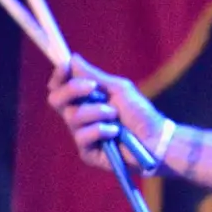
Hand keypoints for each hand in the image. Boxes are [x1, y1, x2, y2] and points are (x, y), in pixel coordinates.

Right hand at [45, 54, 170, 171]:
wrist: (155, 138)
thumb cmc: (140, 113)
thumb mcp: (118, 89)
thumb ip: (94, 76)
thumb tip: (73, 58)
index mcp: (84, 101)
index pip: (59, 87)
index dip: (58, 76)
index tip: (65, 66)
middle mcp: (79, 117)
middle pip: (55, 100)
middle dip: (72, 90)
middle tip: (92, 88)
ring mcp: (82, 135)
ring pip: (72, 116)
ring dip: (97, 111)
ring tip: (115, 115)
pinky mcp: (88, 153)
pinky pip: (82, 136)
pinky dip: (101, 130)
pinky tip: (115, 132)